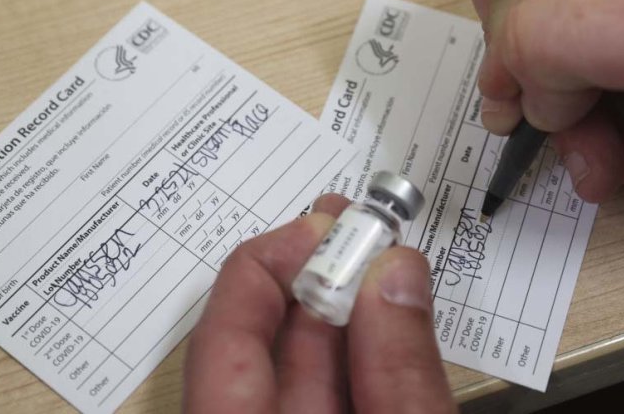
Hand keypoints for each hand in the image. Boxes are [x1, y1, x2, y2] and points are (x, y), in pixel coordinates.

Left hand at [183, 194, 455, 413]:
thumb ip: (400, 374)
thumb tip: (396, 271)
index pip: (224, 341)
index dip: (266, 269)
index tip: (321, 226)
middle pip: (261, 350)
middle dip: (314, 282)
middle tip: (359, 228)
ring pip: (297, 377)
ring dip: (341, 317)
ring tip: (382, 262)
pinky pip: (326, 401)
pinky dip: (357, 362)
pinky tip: (388, 323)